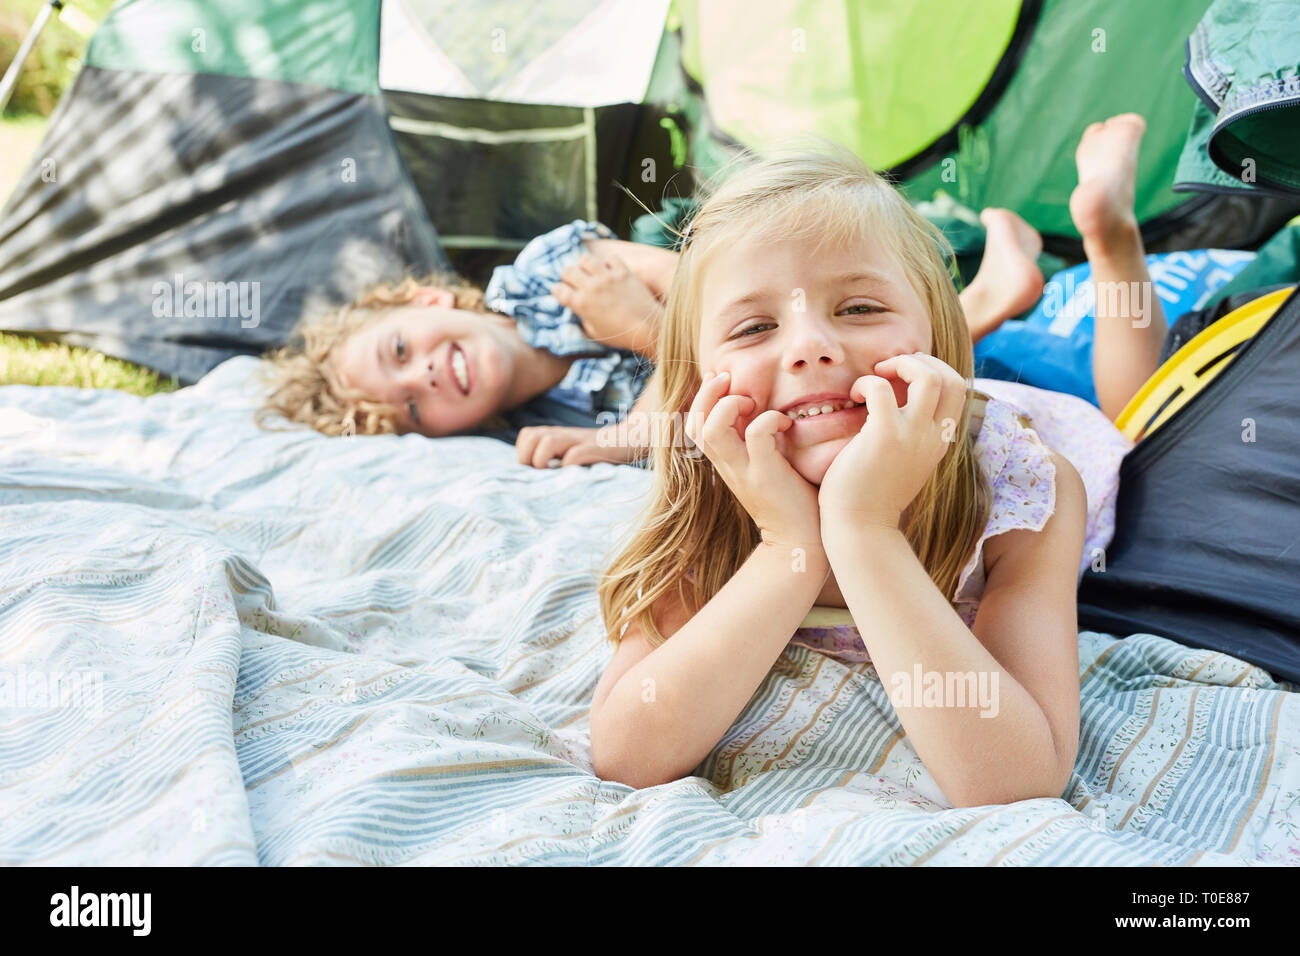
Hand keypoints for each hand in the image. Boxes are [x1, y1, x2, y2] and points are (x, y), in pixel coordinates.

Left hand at [516, 425, 640, 468]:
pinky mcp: (595, 448)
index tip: (535, 471)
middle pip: (530, 436)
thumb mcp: (573, 452)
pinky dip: (568, 466)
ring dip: (543, 460)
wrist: (631, 439)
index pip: (526, 436)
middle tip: (541, 473)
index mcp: (557, 434)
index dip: (524, 453)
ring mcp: (579, 440)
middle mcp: (564, 435)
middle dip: (528, 457)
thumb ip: (556, 459)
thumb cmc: (599, 454)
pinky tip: (573, 475)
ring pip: (547, 441)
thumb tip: (535, 482)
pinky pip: (574, 455)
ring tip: (552, 474)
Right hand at [551, 253, 662, 355]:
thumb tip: (579, 310)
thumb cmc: (621, 336)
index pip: (558, 290)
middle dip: (568, 277)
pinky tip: (611, 271)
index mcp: (581, 304)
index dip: (559, 292)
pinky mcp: (624, 272)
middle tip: (576, 283)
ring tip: (591, 273)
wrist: (648, 329)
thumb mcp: (594, 333)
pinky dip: (609, 263)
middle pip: (568, 271)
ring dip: (586, 266)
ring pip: (586, 259)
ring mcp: (608, 278)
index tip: (564, 294)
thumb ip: (583, 319)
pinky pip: (611, 258)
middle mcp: (591, 287)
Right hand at [685, 370, 823, 555]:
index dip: (702, 398)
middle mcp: (728, 467)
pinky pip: (757, 435)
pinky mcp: (765, 476)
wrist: (801, 543)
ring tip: (751, 403)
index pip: (694, 426)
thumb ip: (760, 444)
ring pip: (713, 429)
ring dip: (729, 405)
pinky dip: (770, 419)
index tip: (721, 379)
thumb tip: (767, 413)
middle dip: (708, 394)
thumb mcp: (768, 468)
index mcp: (726, 463)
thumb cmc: (793, 502)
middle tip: (729, 379)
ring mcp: (744, 472)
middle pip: (695, 425)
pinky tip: (785, 423)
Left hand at [818, 352, 968, 532]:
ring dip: (900, 363)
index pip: (959, 390)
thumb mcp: (904, 461)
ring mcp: (912, 435)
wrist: (860, 528)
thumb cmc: (871, 495)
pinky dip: (866, 382)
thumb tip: (896, 405)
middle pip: (953, 378)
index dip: (934, 370)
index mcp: (940, 441)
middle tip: (890, 369)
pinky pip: (880, 388)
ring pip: (928, 376)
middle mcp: (934, 437)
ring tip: (876, 375)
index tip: (903, 377)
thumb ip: (910, 435)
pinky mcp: (884, 436)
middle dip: (922, 360)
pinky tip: (853, 396)